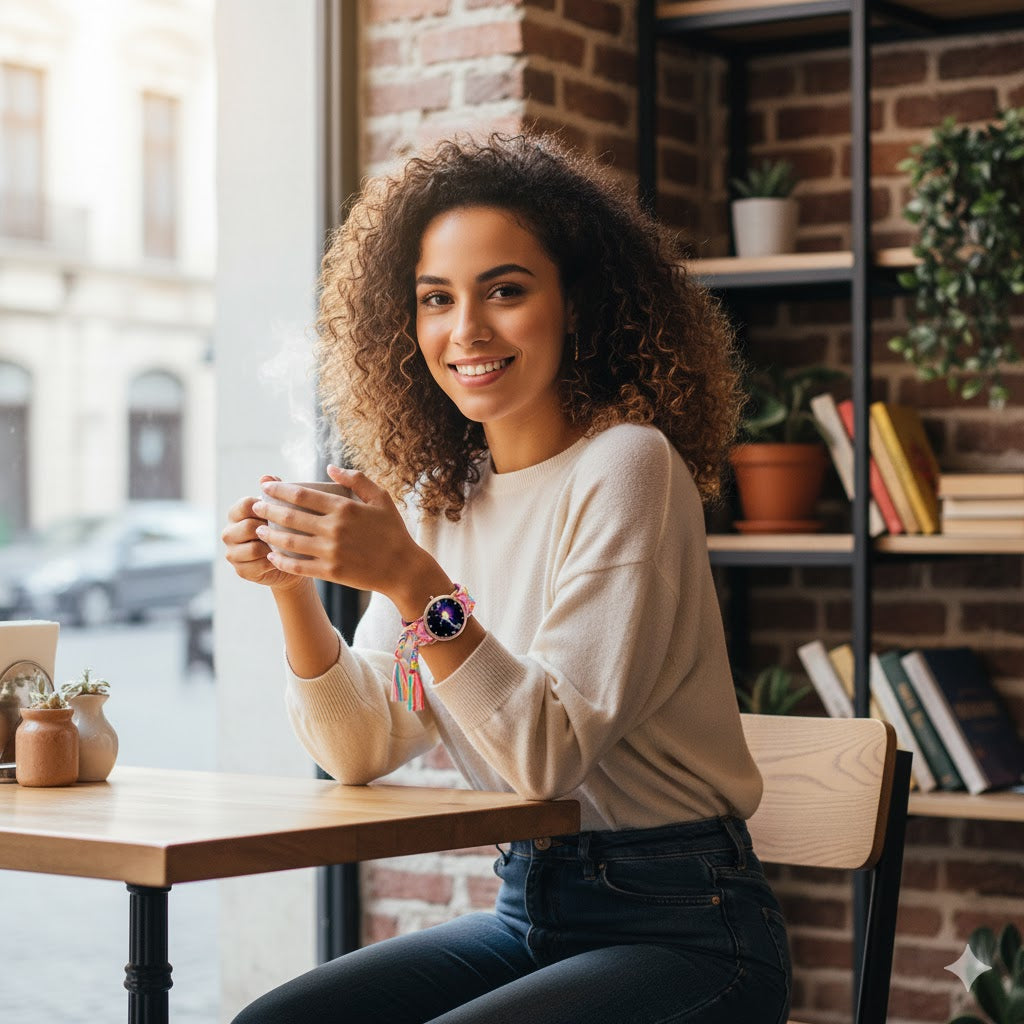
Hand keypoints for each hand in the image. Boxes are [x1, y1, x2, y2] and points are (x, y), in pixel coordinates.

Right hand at [221, 475, 309, 592]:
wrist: (292, 561)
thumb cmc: (287, 529)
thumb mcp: (284, 510)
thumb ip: (275, 492)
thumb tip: (266, 476)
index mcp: (236, 514)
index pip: (245, 505)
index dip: (264, 508)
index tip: (281, 510)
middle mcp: (229, 533)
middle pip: (247, 527)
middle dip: (269, 529)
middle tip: (288, 531)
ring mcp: (232, 553)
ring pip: (252, 548)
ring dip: (271, 547)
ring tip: (285, 545)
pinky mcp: (241, 571)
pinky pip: (257, 565)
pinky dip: (272, 562)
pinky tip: (282, 559)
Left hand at [250, 466, 436, 602]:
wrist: (402, 568)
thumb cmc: (393, 531)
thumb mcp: (381, 498)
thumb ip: (357, 479)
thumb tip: (330, 468)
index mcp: (344, 508)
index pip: (302, 495)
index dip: (279, 489)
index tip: (266, 486)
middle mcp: (334, 529)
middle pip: (291, 517)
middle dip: (268, 510)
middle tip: (255, 506)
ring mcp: (331, 552)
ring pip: (290, 542)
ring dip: (270, 535)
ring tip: (259, 530)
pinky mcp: (331, 572)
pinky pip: (299, 566)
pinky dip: (282, 561)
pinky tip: (272, 555)